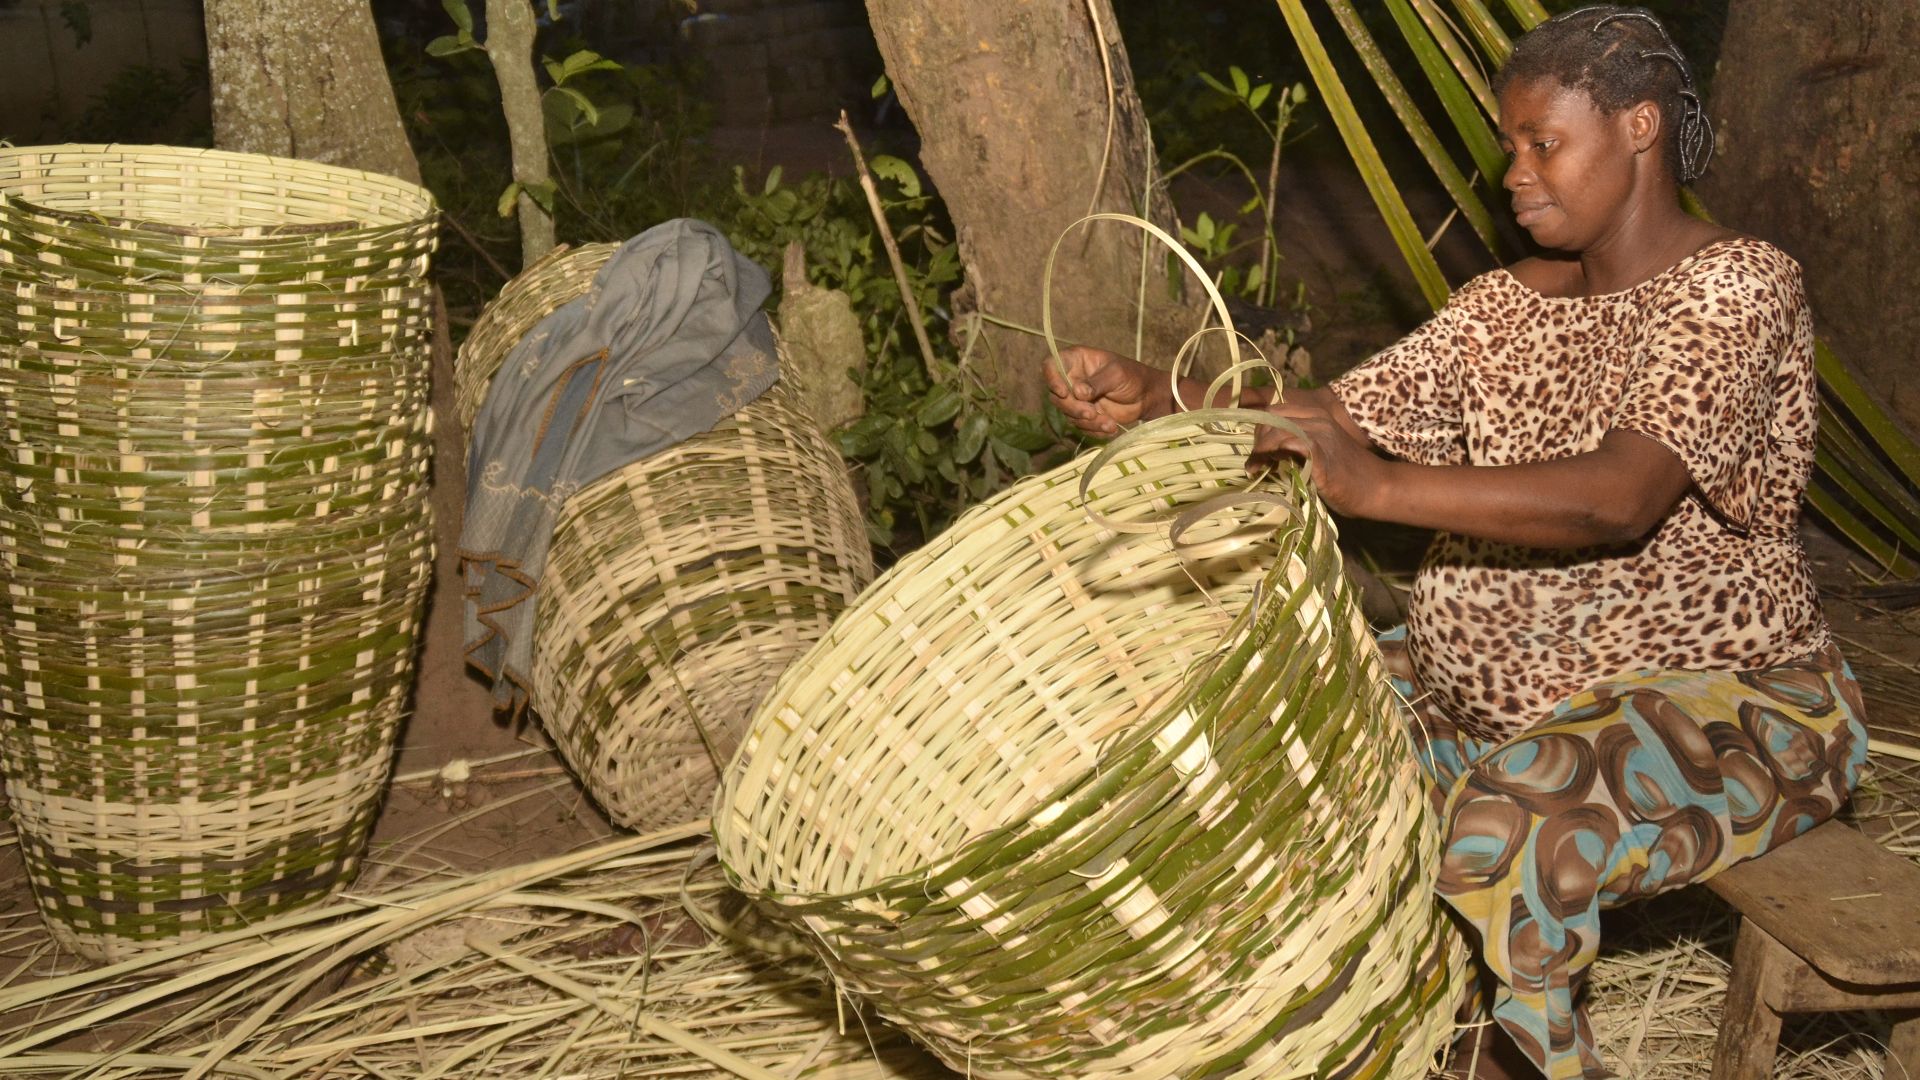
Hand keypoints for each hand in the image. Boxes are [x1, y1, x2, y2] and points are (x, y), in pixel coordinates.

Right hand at [1044, 346, 1164, 437]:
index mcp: (1076, 360)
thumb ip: (1097, 382)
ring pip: (1068, 414)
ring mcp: (1076, 399)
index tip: (1063, 392)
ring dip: (1087, 422)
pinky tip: (1110, 427)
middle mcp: (1071, 379)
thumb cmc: (1132, 376)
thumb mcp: (1116, 374)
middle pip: (1056, 396)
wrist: (1146, 396)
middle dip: (1074, 408)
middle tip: (1091, 413)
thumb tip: (1077, 392)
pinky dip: (1094, 430)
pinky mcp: (1084, 415)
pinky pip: (1080, 426)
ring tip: (1109, 423)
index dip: (1052, 378)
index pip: (1051, 365)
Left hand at [1248, 398, 1386, 518]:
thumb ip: (1295, 448)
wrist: (1377, 489)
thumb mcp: (1317, 454)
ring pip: (1276, 430)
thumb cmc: (1346, 477)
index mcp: (1316, 415)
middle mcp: (1317, 418)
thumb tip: (1265, 455)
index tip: (1258, 453)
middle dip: (1258, 439)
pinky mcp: (1321, 452)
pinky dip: (1272, 456)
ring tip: (1256, 469)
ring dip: (1260, 450)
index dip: (1261, 431)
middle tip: (1256, 462)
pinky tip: (1268, 470)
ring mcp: (1320, 433)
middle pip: (1271, 417)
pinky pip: (1289, 444)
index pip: (1274, 411)